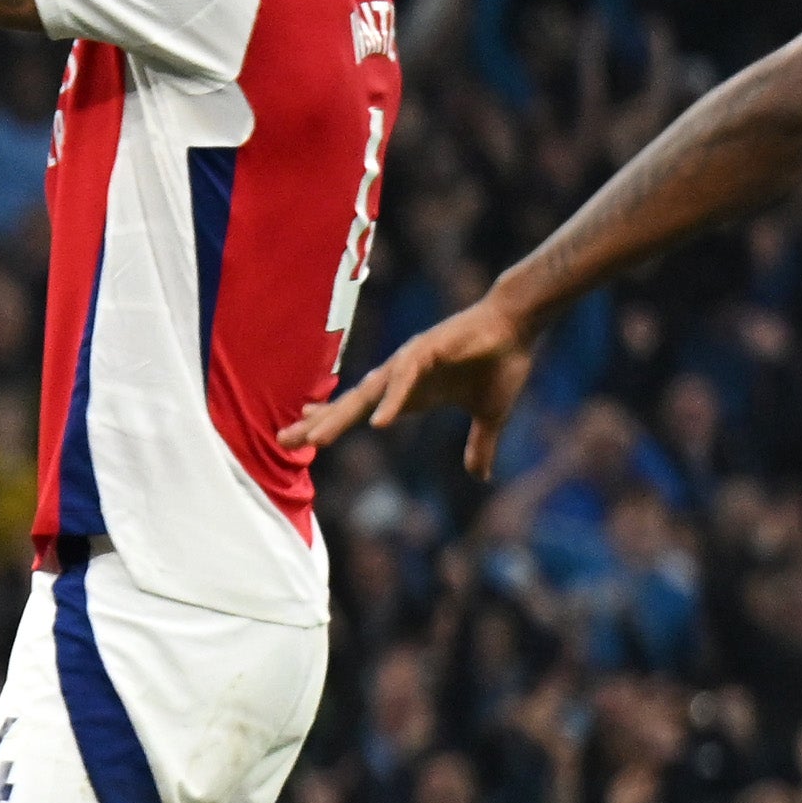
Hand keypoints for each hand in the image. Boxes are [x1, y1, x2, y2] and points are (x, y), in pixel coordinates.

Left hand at [297, 285, 540, 473]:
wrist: (519, 326)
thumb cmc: (500, 364)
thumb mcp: (490, 416)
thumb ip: (479, 445)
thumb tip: (480, 476)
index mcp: (410, 392)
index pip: (361, 409)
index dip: (332, 420)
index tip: (303, 436)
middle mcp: (401, 376)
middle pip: (352, 404)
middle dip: (318, 423)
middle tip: (282, 440)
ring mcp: (412, 362)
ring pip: (369, 393)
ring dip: (342, 415)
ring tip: (316, 439)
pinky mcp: (429, 351)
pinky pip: (405, 380)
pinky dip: (391, 401)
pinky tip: (378, 422)